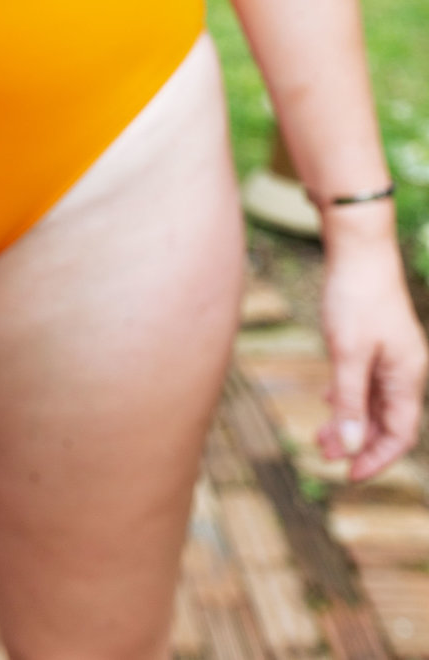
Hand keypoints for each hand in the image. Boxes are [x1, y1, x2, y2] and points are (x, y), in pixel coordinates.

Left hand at [318, 232, 427, 480]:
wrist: (358, 248)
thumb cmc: (355, 298)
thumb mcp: (348, 353)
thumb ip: (350, 402)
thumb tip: (350, 449)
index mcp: (406, 376)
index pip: (400, 434)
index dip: (376, 459)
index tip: (347, 476)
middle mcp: (404, 369)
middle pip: (385, 421)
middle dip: (357, 442)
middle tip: (322, 454)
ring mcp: (390, 354)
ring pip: (372, 401)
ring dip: (349, 420)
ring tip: (319, 436)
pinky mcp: (374, 340)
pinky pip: (365, 380)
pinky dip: (347, 395)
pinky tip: (329, 398)